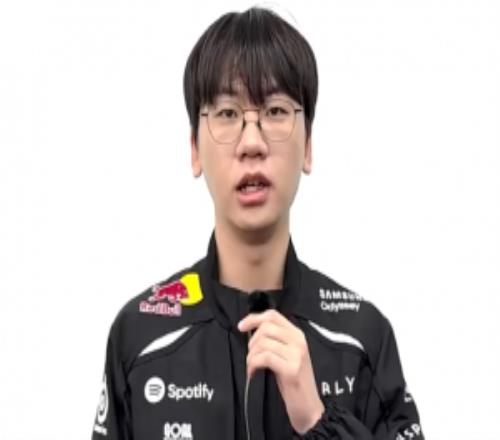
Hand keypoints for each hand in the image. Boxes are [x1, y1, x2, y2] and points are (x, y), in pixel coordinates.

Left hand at [238, 309, 324, 433]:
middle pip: (265, 327)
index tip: (241, 327)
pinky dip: (253, 365)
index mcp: (297, 335)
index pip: (273, 315)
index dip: (253, 318)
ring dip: (251, 356)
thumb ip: (276, 341)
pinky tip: (253, 373)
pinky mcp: (291, 369)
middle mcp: (298, 341)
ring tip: (252, 367)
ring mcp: (296, 354)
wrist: (309, 407)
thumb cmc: (294, 382)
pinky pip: (264, 357)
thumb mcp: (287, 355)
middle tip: (251, 357)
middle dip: (251, 342)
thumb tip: (252, 330)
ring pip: (263, 343)